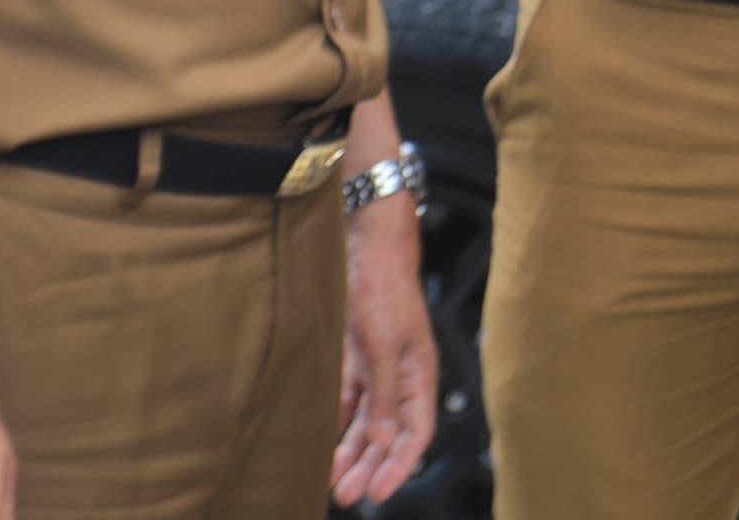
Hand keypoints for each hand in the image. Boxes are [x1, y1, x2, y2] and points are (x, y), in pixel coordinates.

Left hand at [331, 198, 438, 506]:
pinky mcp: (352, 354)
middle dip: (370, 464)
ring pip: (364, 419)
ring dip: (350, 448)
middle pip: (388, 432)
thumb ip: (384, 394)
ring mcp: (374, 365)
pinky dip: (335, 419)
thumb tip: (386, 439)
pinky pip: (345, 397)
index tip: (377, 492)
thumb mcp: (385, 345)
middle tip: (346, 494)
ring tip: (331, 476)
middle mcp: (398, 375)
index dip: (400, 464)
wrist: (365, 243)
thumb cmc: (385, 286)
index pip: (416, 432)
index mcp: (418, 374)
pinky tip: (320, 439)